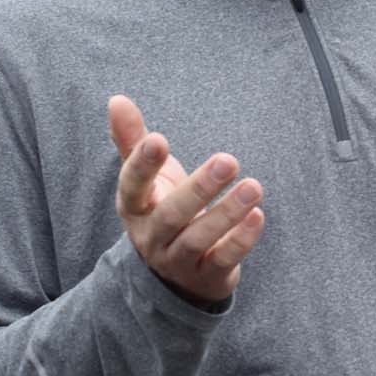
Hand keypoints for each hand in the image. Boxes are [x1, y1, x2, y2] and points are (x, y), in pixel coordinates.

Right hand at [109, 95, 265, 305]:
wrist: (175, 275)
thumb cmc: (162, 211)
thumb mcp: (146, 180)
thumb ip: (132, 141)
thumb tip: (116, 99)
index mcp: (134, 208)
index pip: (132, 187)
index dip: (143, 165)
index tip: (159, 139)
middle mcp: (152, 237)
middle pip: (170, 215)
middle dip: (199, 188)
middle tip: (228, 160)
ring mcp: (178, 260)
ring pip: (199, 238)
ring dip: (227, 213)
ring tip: (253, 186)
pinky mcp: (207, 276)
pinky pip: (223, 259)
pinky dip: (241, 240)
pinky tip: (258, 215)